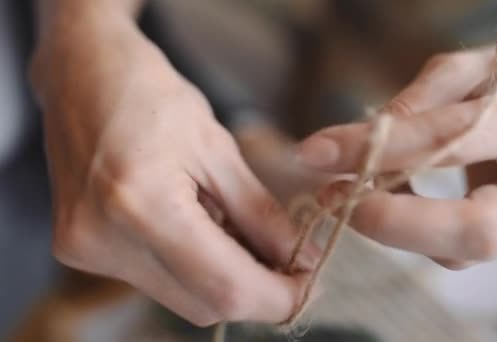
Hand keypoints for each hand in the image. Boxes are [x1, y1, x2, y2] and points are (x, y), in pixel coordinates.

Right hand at [32, 14, 314, 325]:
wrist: (81, 73)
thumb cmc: (151, 94)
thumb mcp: (218, 148)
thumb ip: (259, 213)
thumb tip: (298, 259)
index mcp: (141, 203)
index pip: (224, 287)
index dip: (276, 297)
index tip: (307, 285)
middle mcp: (102, 239)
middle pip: (202, 305)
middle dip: (254, 292)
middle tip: (286, 265)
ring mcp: (84, 249)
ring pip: (179, 299)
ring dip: (222, 280)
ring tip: (239, 235)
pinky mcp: (78, 249)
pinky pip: (153, 280)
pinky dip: (189, 268)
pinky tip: (199, 231)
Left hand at [296, 43, 496, 268]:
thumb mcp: (462, 69)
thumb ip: (414, 104)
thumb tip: (354, 148)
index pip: (454, 141)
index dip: (381, 151)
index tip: (318, 154)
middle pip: (475, 229)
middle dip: (394, 223)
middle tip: (334, 200)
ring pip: (461, 251)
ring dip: (392, 228)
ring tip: (349, 194)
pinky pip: (454, 250)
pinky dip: (410, 229)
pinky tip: (385, 200)